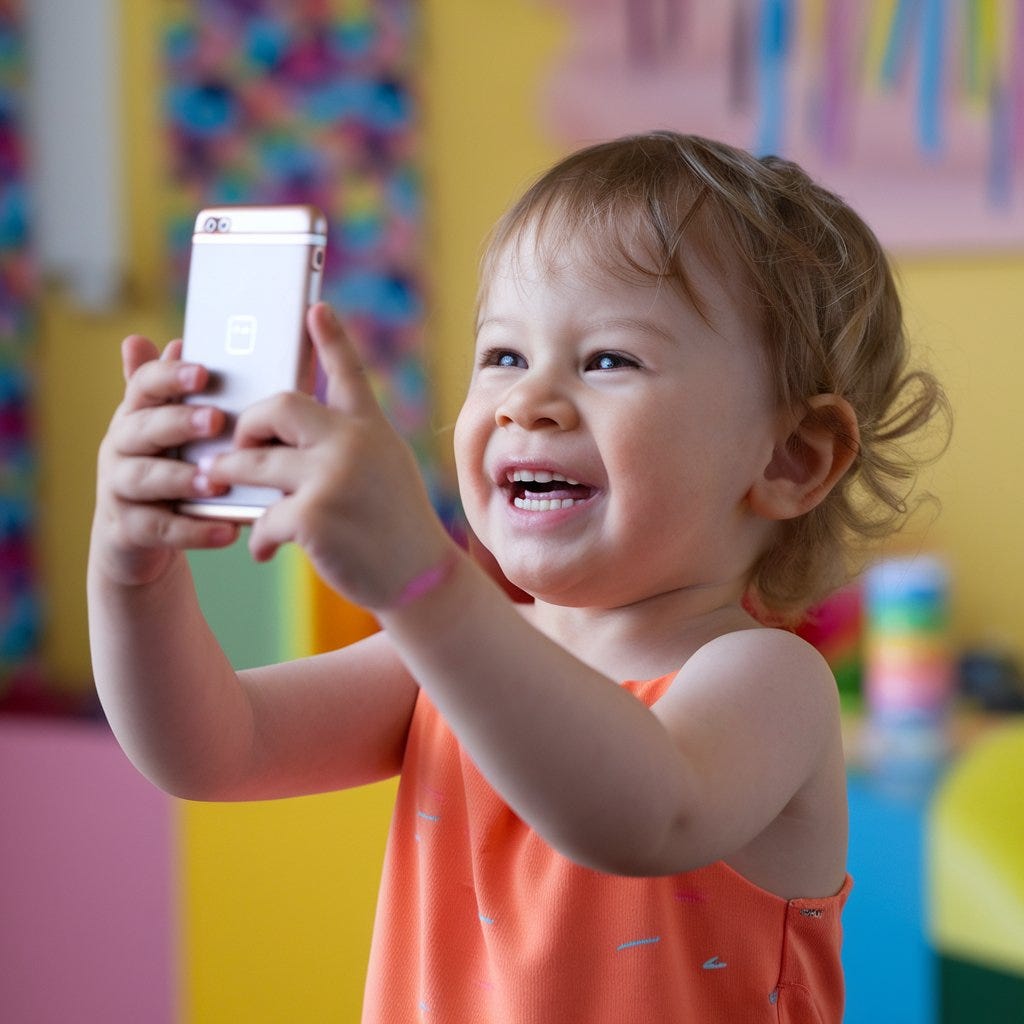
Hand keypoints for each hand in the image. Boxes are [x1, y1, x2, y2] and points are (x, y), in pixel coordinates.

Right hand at [91, 336, 239, 586]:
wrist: (137, 538)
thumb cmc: (168, 469)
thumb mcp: (173, 431)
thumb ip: (177, 393)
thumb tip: (180, 341)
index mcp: (137, 415)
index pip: (144, 385)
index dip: (170, 376)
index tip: (202, 370)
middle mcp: (120, 447)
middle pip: (143, 428)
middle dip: (179, 422)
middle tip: (216, 419)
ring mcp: (119, 488)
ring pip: (147, 478)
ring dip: (183, 478)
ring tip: (218, 481)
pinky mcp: (128, 529)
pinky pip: (161, 529)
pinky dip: (195, 531)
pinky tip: (229, 531)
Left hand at [208, 303, 452, 608]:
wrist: (419, 576)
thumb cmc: (395, 523)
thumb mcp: (385, 466)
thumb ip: (348, 442)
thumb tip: (291, 436)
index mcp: (369, 427)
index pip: (346, 371)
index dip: (330, 337)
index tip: (314, 309)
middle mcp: (352, 442)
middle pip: (276, 407)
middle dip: (245, 427)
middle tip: (240, 447)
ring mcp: (332, 476)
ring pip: (253, 462)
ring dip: (233, 478)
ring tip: (228, 489)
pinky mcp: (313, 516)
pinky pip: (261, 517)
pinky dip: (257, 537)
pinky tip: (262, 549)